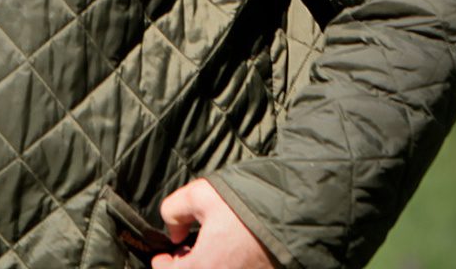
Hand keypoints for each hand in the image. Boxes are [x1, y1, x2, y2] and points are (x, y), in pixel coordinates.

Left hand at [151, 179, 274, 268]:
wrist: (294, 216)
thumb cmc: (245, 206)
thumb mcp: (200, 195)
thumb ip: (174, 211)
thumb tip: (172, 232)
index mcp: (205, 266)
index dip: (163, 265)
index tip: (162, 256)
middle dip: (184, 268)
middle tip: (184, 253)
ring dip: (205, 267)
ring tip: (207, 253)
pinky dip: (225, 266)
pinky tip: (227, 255)